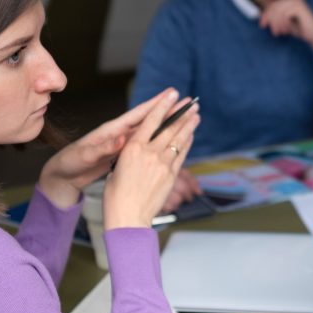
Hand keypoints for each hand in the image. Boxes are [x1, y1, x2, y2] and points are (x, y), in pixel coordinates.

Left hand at [38, 91, 175, 208]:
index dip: (155, 104)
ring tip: (183, 118)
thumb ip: (104, 148)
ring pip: (150, 132)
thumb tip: (121, 140)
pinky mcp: (123, 154)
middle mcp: (120, 134)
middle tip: (187, 101)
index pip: (138, 114)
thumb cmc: (70, 162)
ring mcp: (122, 143)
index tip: (171, 93)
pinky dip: (158, 141)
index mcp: (112, 130)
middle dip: (167, 110)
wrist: (63, 175)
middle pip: (149, 120)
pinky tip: (168, 141)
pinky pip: (145, 145)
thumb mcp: (86, 155)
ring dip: (166, 125)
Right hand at [102, 93, 199, 229]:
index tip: (172, 95)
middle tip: (191, 102)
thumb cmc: (116, 196)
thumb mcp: (116, 168)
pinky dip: (187, 143)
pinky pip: (181, 155)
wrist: (128, 217)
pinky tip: (190, 135)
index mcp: (131, 148)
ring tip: (196, 114)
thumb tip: (137, 148)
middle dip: (181, 113)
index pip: (150, 121)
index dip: (163, 106)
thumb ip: (129, 155)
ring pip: (178, 140)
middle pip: (169, 128)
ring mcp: (162, 164)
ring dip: (188, 126)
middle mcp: (149, 153)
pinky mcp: (171, 175)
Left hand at [259, 0, 312, 50]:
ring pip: (277, 10)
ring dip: (276, 23)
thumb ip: (275, 16)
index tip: (262, 25)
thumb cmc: (299, 29)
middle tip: (270, 30)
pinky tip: (285, 31)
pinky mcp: (299, 7)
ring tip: (277, 33)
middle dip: (269, 19)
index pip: (272, 3)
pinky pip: (284, 14)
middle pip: (273, 6)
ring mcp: (297, 0)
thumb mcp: (283, 21)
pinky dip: (282, 24)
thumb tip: (262, 14)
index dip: (266, 14)